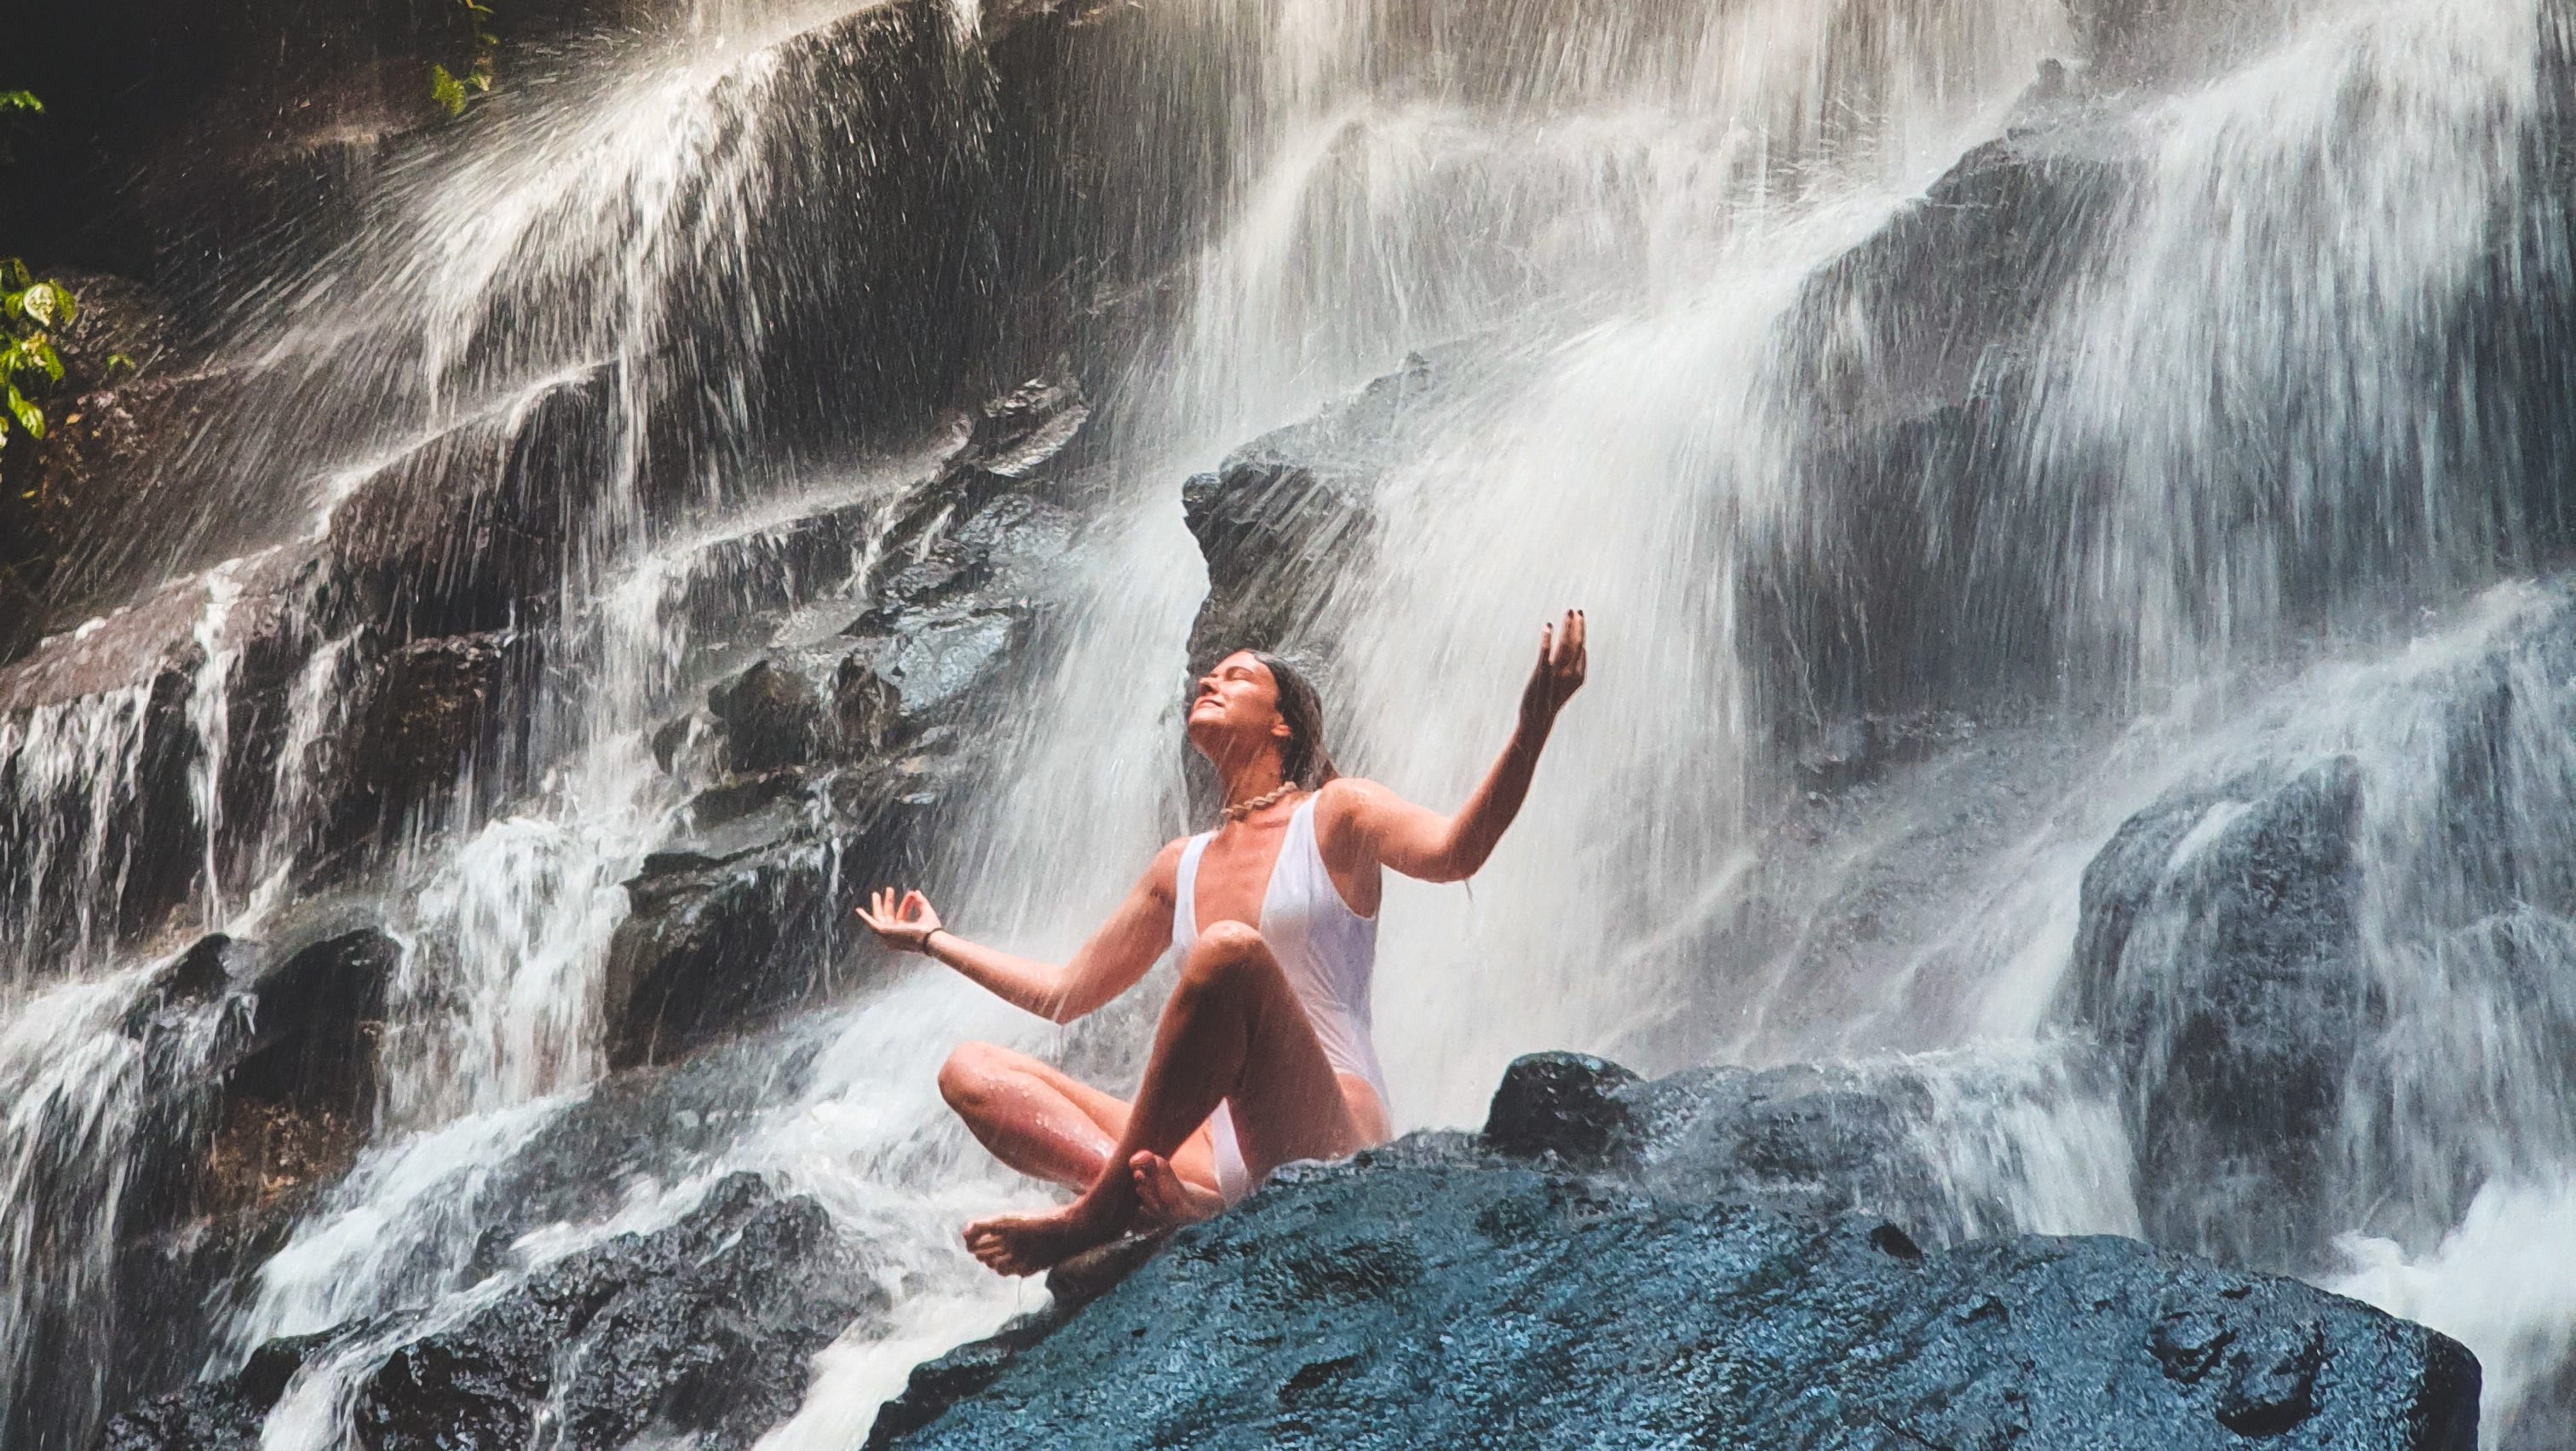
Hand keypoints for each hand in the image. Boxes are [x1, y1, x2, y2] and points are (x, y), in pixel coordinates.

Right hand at [857, 887, 943, 952]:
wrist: (929, 938)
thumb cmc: (931, 929)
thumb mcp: (926, 911)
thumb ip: (921, 902)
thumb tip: (916, 892)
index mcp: (906, 931)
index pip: (903, 914)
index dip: (907, 903)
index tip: (912, 893)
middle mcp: (896, 934)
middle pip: (889, 916)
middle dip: (888, 902)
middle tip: (889, 889)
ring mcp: (890, 935)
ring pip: (880, 918)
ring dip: (878, 905)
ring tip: (876, 893)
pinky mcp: (884, 932)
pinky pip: (871, 924)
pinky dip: (864, 917)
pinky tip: (859, 910)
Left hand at [1518, 609, 1586, 726]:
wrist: (1539, 719)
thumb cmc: (1553, 700)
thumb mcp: (1570, 685)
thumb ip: (1579, 668)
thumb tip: (1584, 649)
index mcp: (1578, 675)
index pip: (1581, 647)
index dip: (1581, 630)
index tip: (1578, 616)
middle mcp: (1569, 674)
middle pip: (1575, 644)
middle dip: (1577, 626)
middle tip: (1575, 610)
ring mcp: (1556, 675)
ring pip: (1564, 646)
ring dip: (1566, 628)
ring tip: (1567, 614)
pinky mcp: (1540, 675)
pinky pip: (1545, 654)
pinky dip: (1547, 639)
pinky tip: (1548, 626)